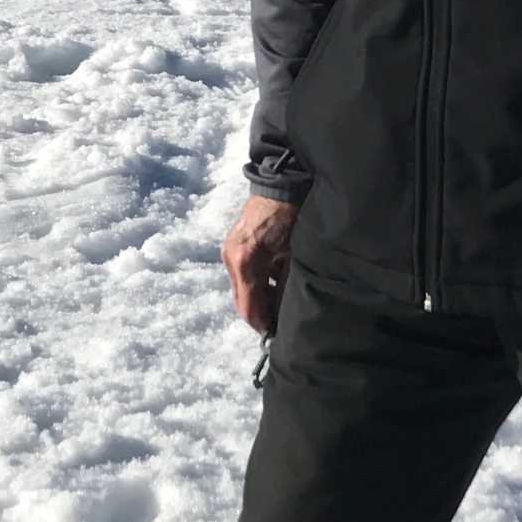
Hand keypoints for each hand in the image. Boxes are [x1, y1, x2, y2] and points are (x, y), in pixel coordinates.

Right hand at [222, 194, 297, 334]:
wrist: (280, 186)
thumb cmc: (292, 217)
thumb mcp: (294, 256)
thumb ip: (285, 287)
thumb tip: (283, 314)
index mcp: (246, 263)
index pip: (249, 307)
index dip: (261, 324)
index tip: (274, 335)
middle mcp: (231, 259)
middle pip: (240, 301)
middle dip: (258, 314)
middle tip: (277, 323)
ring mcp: (228, 252)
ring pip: (240, 288)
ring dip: (258, 298)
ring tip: (279, 303)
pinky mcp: (231, 246)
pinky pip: (241, 274)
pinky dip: (256, 283)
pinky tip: (274, 283)